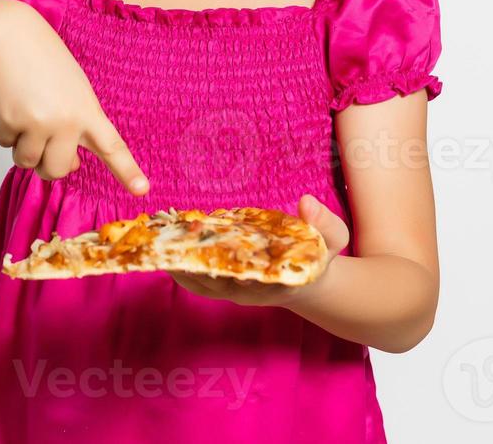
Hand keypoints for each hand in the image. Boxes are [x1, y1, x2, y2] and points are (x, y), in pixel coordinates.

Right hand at [0, 0, 148, 193]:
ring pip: (27, 162)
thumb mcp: (73, 91)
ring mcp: (37, 123)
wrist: (7, 37)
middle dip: (46, 164)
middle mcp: (65, 121)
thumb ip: (76, 128)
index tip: (142, 190)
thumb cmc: (42, 62)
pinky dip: (4, 129)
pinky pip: (5, 144)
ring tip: (24, 112)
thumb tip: (69, 166)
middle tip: (41, 139)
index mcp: (87, 111)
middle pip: (56, 171)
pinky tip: (9, 102)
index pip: (112, 146)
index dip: (127, 171)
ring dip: (22, 146)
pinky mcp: (9, 122)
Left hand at [167, 194, 349, 306]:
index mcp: (275, 283)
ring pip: (199, 282)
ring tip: (158, 240)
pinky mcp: (222, 285)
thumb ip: (325, 224)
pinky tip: (164, 246)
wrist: (307, 280)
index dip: (228, 266)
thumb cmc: (320, 257)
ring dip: (178, 263)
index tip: (208, 250)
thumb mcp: (334, 240)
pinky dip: (179, 266)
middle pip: (214, 281)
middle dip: (192, 262)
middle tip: (173, 241)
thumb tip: (306, 201)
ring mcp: (233, 291)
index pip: (248, 278)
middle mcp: (248, 291)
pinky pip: (196, 280)